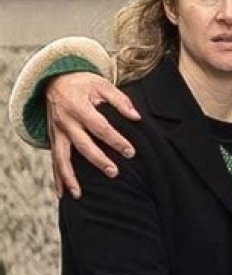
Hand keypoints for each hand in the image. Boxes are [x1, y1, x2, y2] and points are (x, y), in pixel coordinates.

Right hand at [46, 73, 139, 198]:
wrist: (53, 80)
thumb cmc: (82, 83)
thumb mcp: (101, 84)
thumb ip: (120, 100)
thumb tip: (136, 117)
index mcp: (78, 106)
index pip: (100, 127)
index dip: (116, 140)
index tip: (130, 152)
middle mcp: (64, 121)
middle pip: (82, 145)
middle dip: (98, 160)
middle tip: (114, 172)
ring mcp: (55, 132)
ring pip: (61, 157)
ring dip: (69, 177)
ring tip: (79, 194)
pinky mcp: (51, 138)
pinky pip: (53, 161)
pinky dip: (57, 178)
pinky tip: (63, 194)